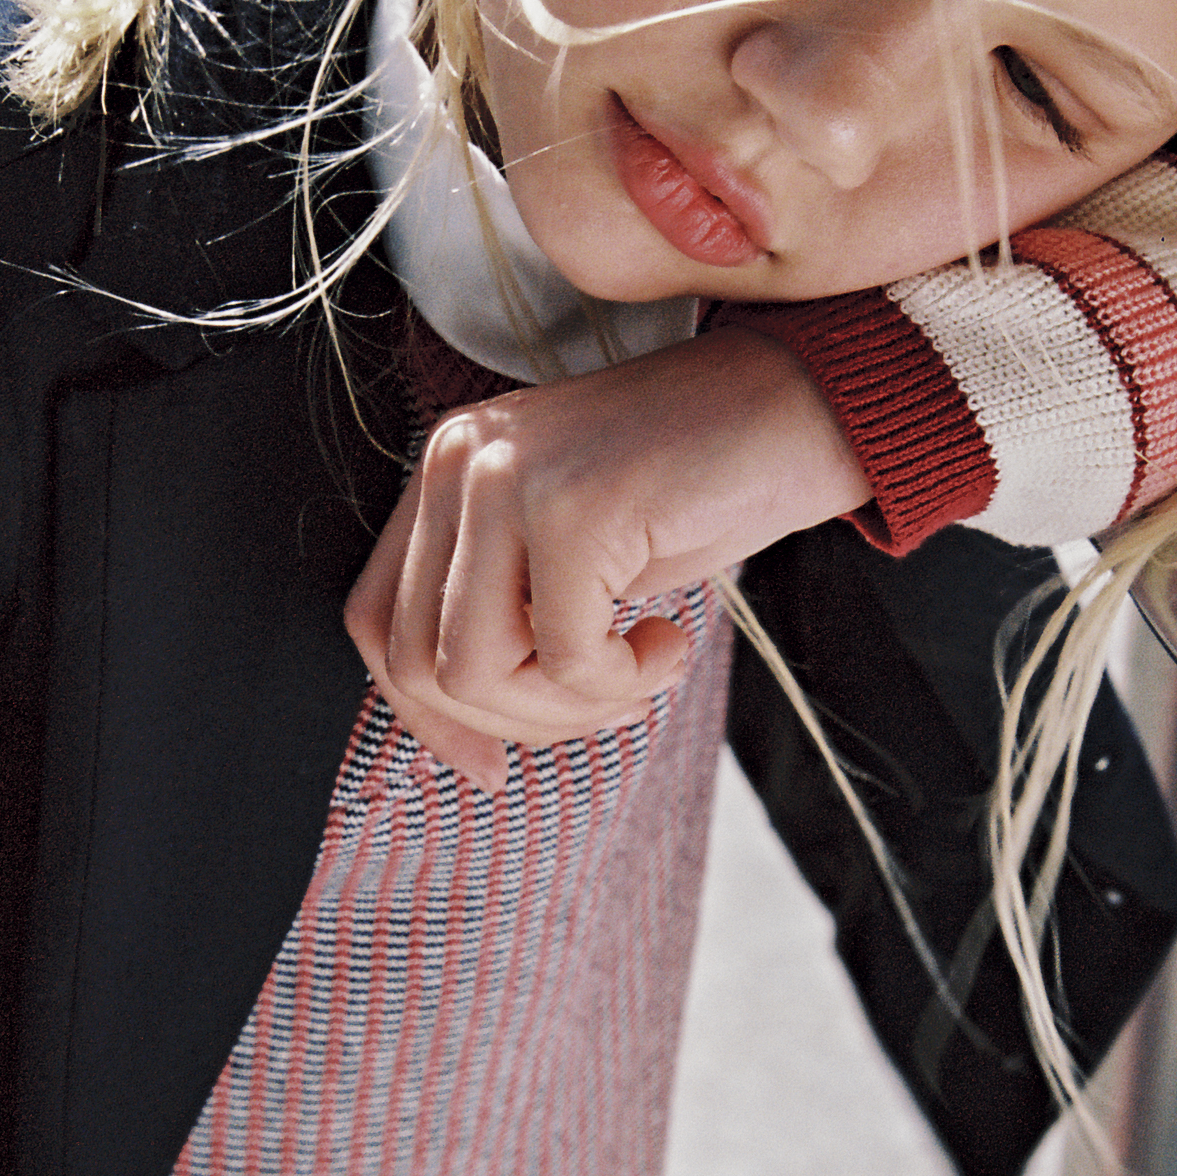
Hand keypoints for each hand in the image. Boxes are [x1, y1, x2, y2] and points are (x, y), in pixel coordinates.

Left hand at [344, 325, 872, 789]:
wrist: (801, 410)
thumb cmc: (698, 489)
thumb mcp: (570, 556)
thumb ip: (500, 610)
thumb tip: (459, 734)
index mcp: (444, 468)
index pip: (374, 619)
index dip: (424, 714)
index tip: (490, 764)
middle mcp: (457, 461)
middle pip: (420, 660)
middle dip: (516, 718)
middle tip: (606, 702)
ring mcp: (507, 476)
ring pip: (476, 670)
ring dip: (569, 707)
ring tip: (639, 673)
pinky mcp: (572, 507)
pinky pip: (567, 660)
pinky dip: (624, 683)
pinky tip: (670, 643)